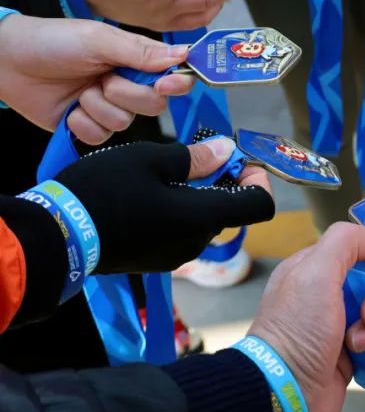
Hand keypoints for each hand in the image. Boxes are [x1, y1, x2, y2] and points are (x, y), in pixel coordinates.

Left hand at [0, 14, 195, 143]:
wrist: (9, 62)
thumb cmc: (54, 41)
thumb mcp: (99, 40)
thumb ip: (141, 51)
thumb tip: (184, 54)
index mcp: (137, 60)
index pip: (175, 76)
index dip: (178, 83)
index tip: (165, 84)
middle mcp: (128, 85)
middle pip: (155, 105)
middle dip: (128, 95)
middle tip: (104, 80)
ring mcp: (108, 107)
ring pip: (125, 122)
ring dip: (98, 107)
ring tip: (80, 91)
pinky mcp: (88, 126)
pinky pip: (100, 137)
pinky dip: (82, 123)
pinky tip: (70, 109)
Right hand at [52, 138, 275, 273]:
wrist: (57, 235)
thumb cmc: (106, 190)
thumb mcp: (151, 160)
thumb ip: (195, 157)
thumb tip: (226, 151)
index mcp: (203, 217)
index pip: (259, 206)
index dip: (259, 180)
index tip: (242, 160)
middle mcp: (196, 242)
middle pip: (229, 210)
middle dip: (223, 181)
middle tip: (200, 155)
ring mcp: (175, 256)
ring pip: (203, 220)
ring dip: (199, 195)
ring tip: (169, 172)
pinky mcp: (155, 260)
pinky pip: (181, 233)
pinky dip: (179, 211)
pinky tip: (152, 194)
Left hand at [247, 222, 364, 411]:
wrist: (287, 392)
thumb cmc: (298, 328)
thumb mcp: (315, 271)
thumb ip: (347, 242)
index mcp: (314, 268)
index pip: (361, 249)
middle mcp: (328, 293)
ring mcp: (341, 323)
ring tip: (357, 342)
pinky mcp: (352, 351)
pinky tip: (363, 353)